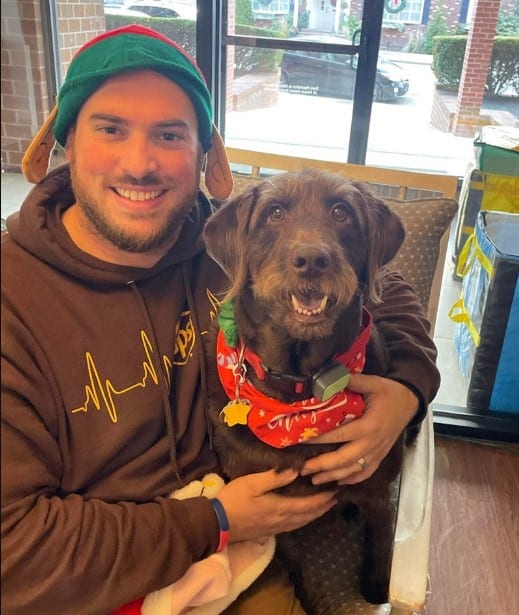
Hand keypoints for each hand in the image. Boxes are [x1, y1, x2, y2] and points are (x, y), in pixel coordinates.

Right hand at [217, 469, 336, 542]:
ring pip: (302, 523)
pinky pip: (293, 526)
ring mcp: (275, 528)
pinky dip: (303, 520)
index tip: (335, 490)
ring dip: (315, 515)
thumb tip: (297, 471)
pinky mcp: (268, 531)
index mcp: (280, 507)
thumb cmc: (233, 499)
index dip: (323, 499)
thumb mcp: (252, 483)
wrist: (216, 523)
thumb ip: (275, 477)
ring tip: (324, 507)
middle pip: (308, 516)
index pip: (308, 505)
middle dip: (323, 507)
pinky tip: (302, 517)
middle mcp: (282, 520)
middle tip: (335, 498)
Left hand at [300, 374, 418, 484]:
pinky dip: (351, 479)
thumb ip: (354, 382)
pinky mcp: (380, 457)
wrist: (410, 403)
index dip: (318, 439)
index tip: (300, 441)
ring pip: (352, 470)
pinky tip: (338, 482)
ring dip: (332, 476)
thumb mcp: (374, 383)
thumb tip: (331, 378)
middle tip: (302, 469)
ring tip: (314, 479)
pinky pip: (365, 473)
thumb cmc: (390, 393)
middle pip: (343, 459)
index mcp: (368, 426)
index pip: (338, 435)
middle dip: (321, 466)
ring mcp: (377, 453)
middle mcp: (371, 444)